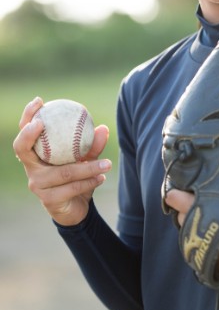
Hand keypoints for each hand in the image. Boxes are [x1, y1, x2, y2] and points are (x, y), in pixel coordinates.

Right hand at [13, 97, 110, 225]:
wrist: (76, 208)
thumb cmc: (76, 178)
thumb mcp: (85, 159)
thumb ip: (92, 145)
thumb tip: (103, 128)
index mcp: (37, 155)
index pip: (25, 132)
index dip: (28, 116)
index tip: (39, 101)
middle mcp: (32, 168)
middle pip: (21, 148)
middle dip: (29, 133)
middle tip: (43, 123)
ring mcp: (37, 185)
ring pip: (62, 172)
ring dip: (88, 167)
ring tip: (107, 163)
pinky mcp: (48, 200)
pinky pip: (71, 187)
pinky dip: (89, 181)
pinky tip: (102, 177)